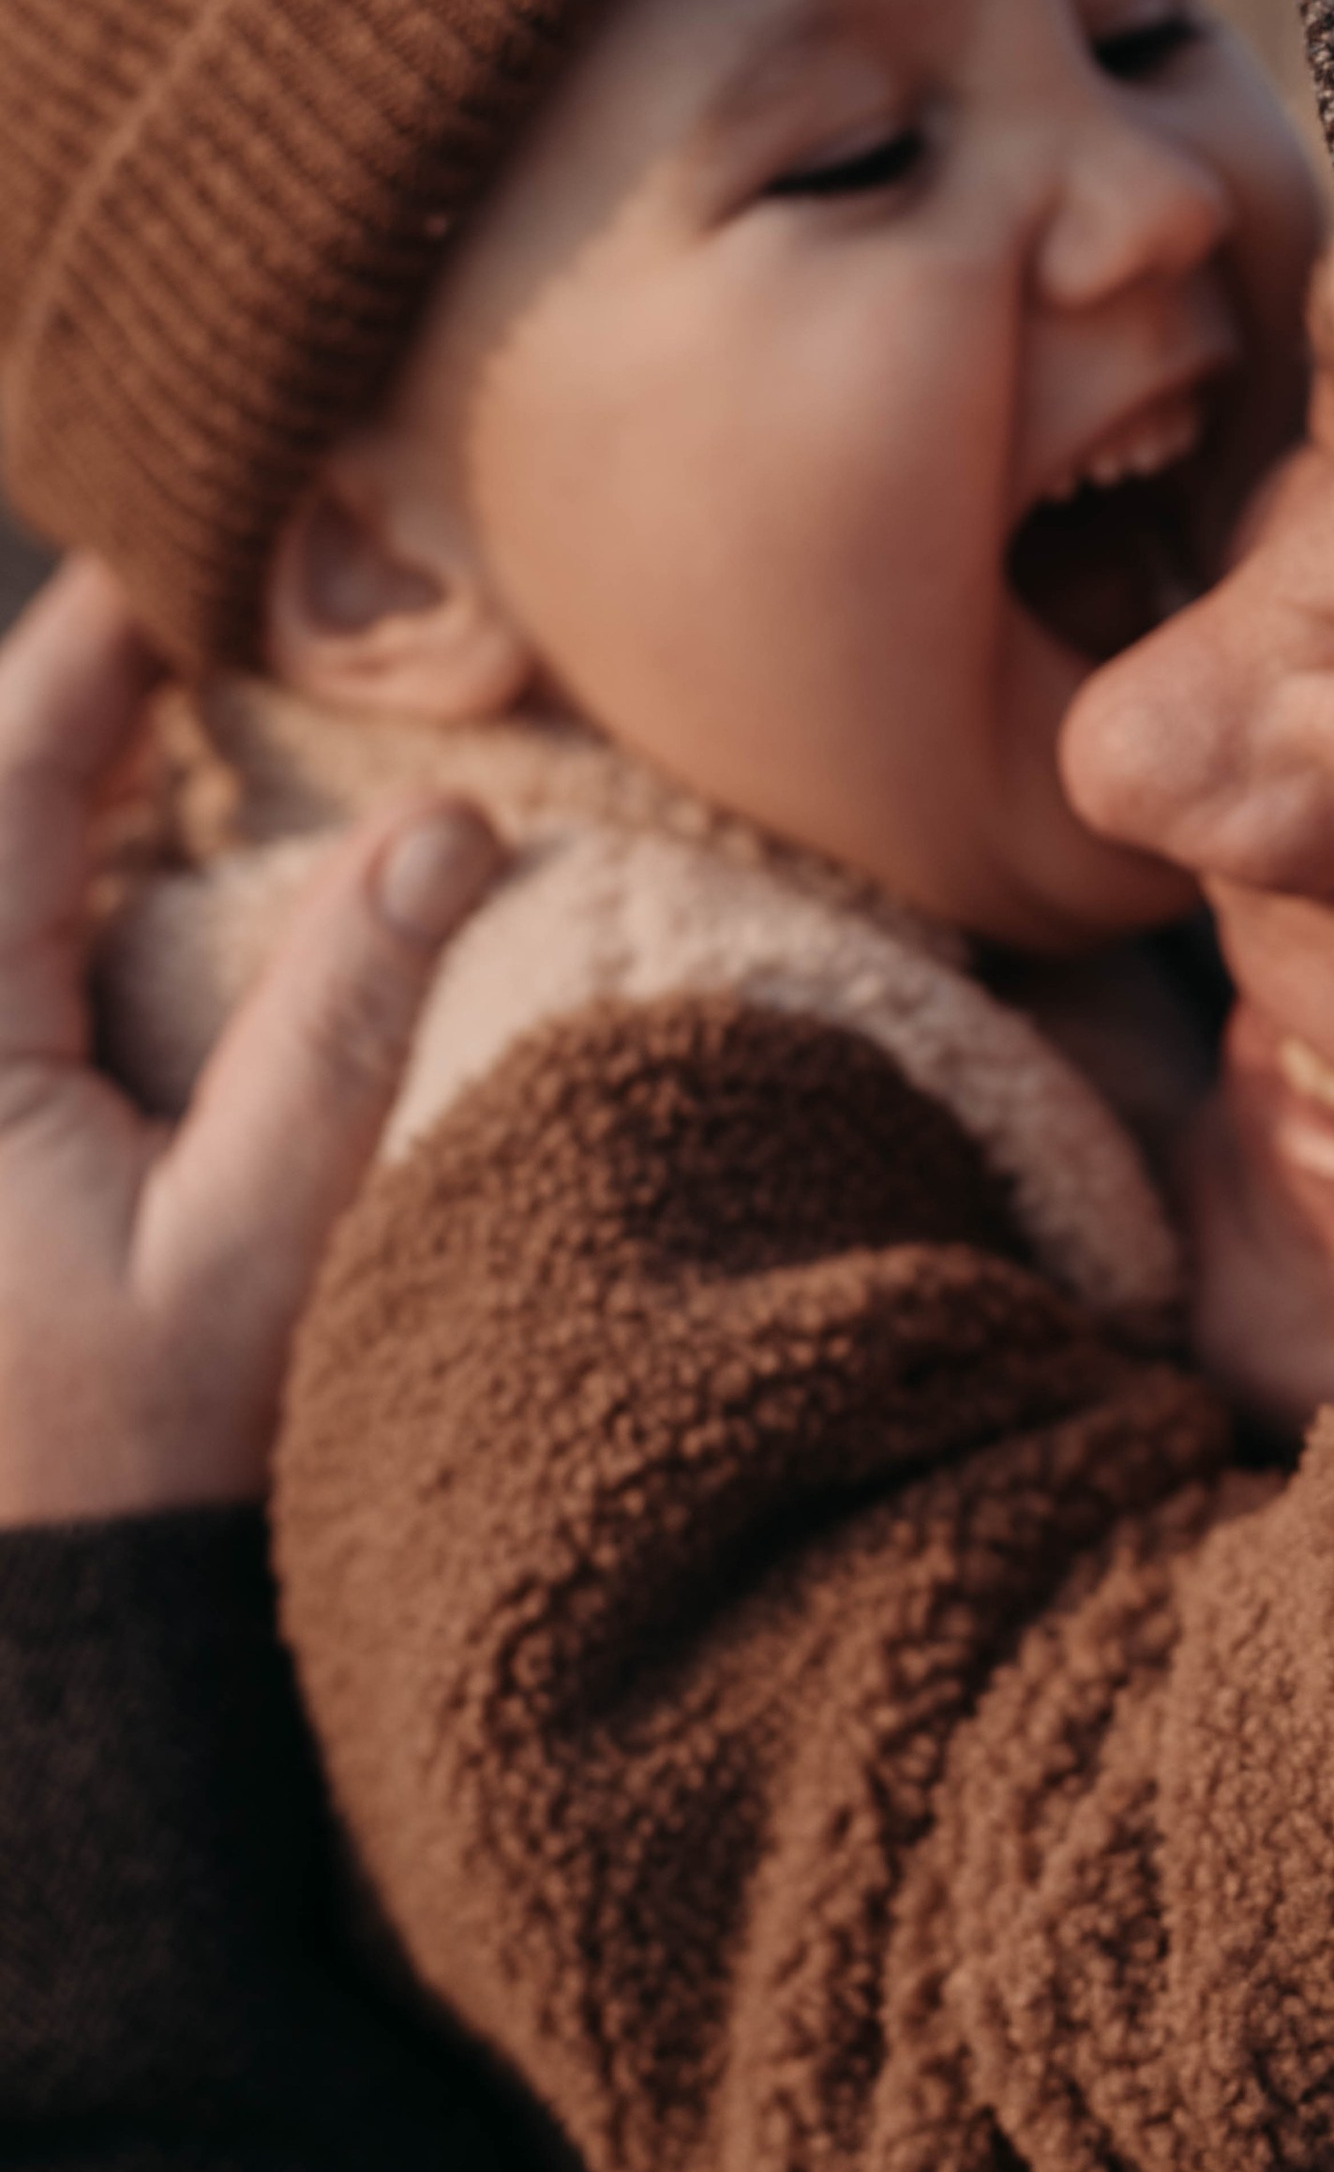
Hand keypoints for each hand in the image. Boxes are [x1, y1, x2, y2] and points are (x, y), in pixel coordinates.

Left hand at [0, 558, 500, 1521]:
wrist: (62, 1651)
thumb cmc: (150, 1470)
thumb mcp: (262, 1244)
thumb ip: (342, 1020)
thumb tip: (451, 820)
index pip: (22, 770)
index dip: (112, 630)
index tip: (211, 520)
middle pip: (6, 795)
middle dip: (107, 677)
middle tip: (243, 568)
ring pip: (12, 863)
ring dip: (102, 764)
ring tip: (232, 663)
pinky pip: (27, 934)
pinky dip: (97, 855)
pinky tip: (192, 825)